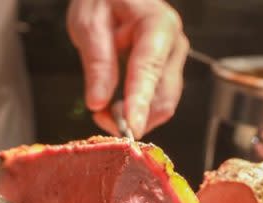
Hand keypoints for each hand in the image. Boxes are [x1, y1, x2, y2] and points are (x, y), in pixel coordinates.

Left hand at [67, 0, 188, 137]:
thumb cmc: (102, 0)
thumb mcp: (89, 24)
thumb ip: (97, 63)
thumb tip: (98, 103)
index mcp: (158, 25)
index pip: (149, 70)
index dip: (139, 103)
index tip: (130, 128)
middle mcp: (173, 45)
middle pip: (164, 98)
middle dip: (134, 118)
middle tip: (99, 118)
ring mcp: (172, 61)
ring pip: (161, 105)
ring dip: (133, 118)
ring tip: (101, 111)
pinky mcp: (165, 73)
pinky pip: (154, 102)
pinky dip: (134, 112)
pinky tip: (112, 106)